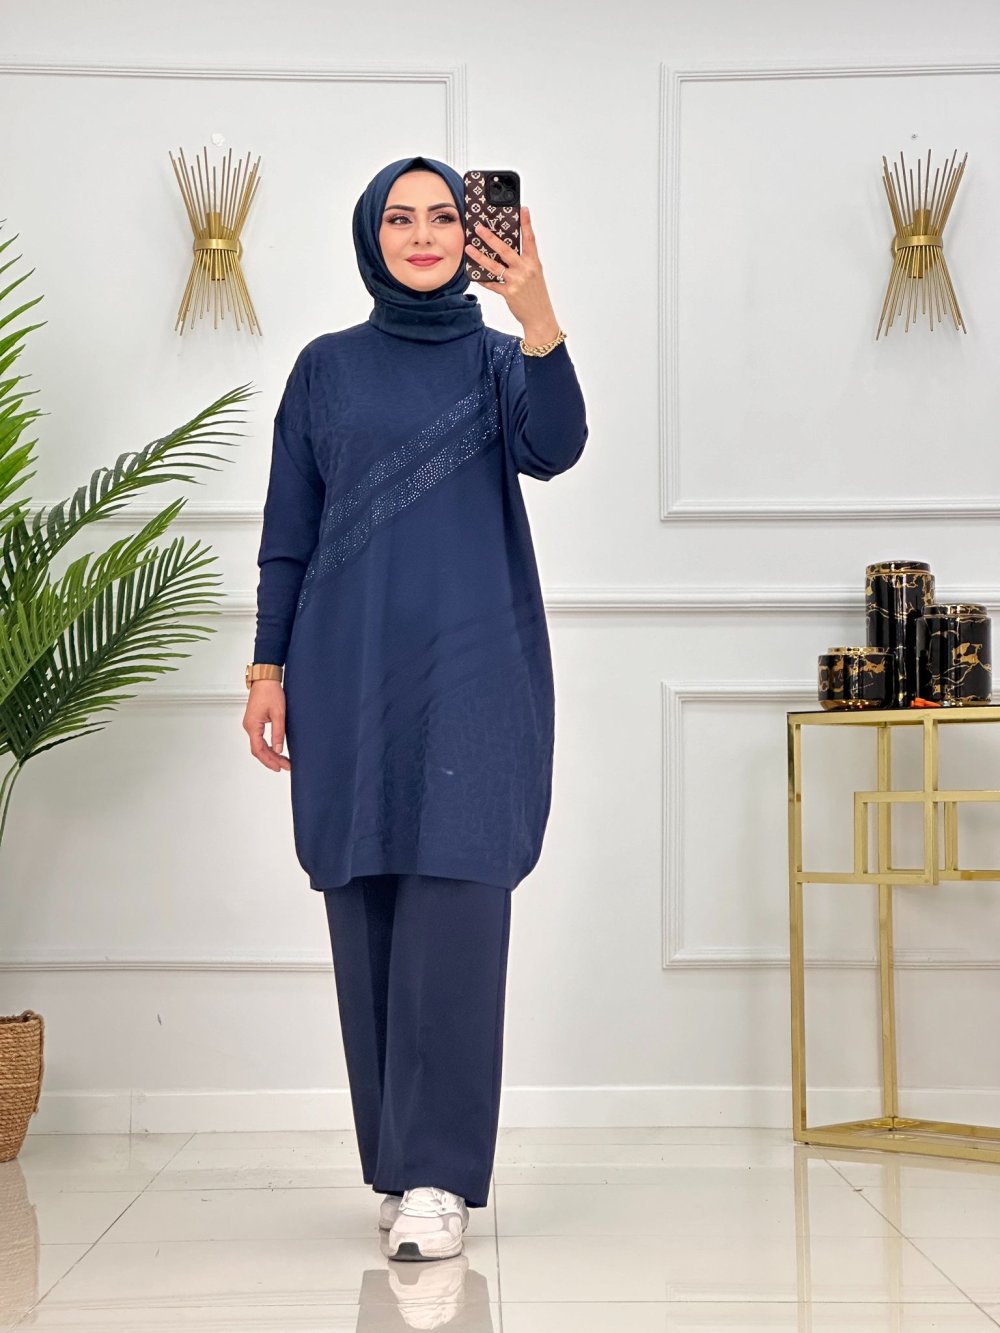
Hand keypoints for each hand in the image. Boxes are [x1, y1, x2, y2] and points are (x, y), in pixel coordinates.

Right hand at [243, 680, 290, 771]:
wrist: (266, 679)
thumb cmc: (270, 692)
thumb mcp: (279, 714)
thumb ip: (278, 733)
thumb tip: (279, 750)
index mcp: (252, 726)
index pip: (259, 750)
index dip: (269, 761)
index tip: (280, 767)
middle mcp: (249, 726)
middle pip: (258, 750)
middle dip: (272, 759)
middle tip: (286, 766)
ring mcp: (251, 724)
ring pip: (259, 745)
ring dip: (270, 754)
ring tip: (283, 761)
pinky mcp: (255, 722)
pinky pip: (259, 739)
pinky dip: (268, 746)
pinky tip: (276, 750)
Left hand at [464, 205, 560, 344]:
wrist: (540, 317)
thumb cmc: (536, 295)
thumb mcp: (534, 275)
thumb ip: (523, 262)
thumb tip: (504, 251)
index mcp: (534, 263)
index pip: (530, 239)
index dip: (527, 223)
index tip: (523, 209)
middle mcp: (526, 270)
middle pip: (506, 250)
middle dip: (491, 238)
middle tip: (479, 228)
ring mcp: (517, 281)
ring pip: (494, 266)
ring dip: (479, 256)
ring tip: (469, 248)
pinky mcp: (508, 293)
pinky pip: (491, 283)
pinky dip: (482, 279)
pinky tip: (473, 274)